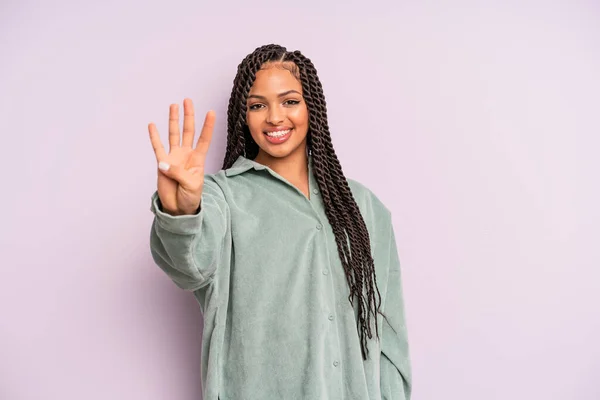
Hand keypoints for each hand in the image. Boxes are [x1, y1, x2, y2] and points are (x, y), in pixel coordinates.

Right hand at [148, 98, 214, 215]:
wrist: (179, 208)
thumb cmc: (190, 197)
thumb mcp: (191, 185)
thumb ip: (179, 173)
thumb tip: (163, 164)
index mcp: (198, 159)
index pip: (204, 139)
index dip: (208, 126)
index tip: (211, 112)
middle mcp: (186, 154)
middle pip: (188, 131)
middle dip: (188, 116)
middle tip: (187, 101)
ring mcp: (174, 157)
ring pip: (174, 134)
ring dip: (173, 120)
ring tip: (173, 105)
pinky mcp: (162, 163)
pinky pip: (157, 147)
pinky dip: (154, 137)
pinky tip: (152, 125)